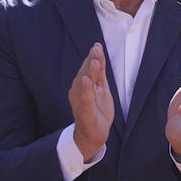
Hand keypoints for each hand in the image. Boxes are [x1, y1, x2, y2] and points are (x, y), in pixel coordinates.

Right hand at [69, 44, 114, 158]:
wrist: (94, 134)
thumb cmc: (97, 110)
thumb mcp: (101, 88)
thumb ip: (99, 73)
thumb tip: (98, 53)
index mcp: (83, 85)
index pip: (88, 68)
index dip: (93, 57)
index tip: (97, 45)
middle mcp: (78, 91)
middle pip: (85, 73)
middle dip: (90, 61)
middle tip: (96, 49)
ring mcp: (80, 101)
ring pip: (84, 84)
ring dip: (89, 72)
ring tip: (94, 61)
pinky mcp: (84, 111)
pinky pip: (84, 99)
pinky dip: (85, 90)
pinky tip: (86, 80)